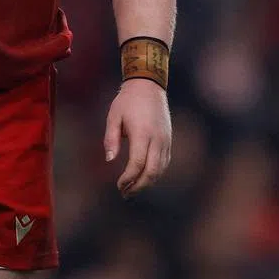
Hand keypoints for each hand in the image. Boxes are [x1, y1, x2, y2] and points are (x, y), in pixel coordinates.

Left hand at [104, 79, 171, 198]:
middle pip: (152, 171)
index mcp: (142, 133)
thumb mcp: (114, 116)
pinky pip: (165, 161)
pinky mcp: (168, 138)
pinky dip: (156, 172)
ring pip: (161, 168)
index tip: (118, 185)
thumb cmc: (128, 101)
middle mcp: (157, 138)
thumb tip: (110, 160)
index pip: (137, 164)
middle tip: (125, 193)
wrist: (149, 85)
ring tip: (133, 188)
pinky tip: (145, 176)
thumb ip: (110, 139)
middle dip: (139, 186)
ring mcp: (165, 138)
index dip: (127, 179)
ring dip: (148, 182)